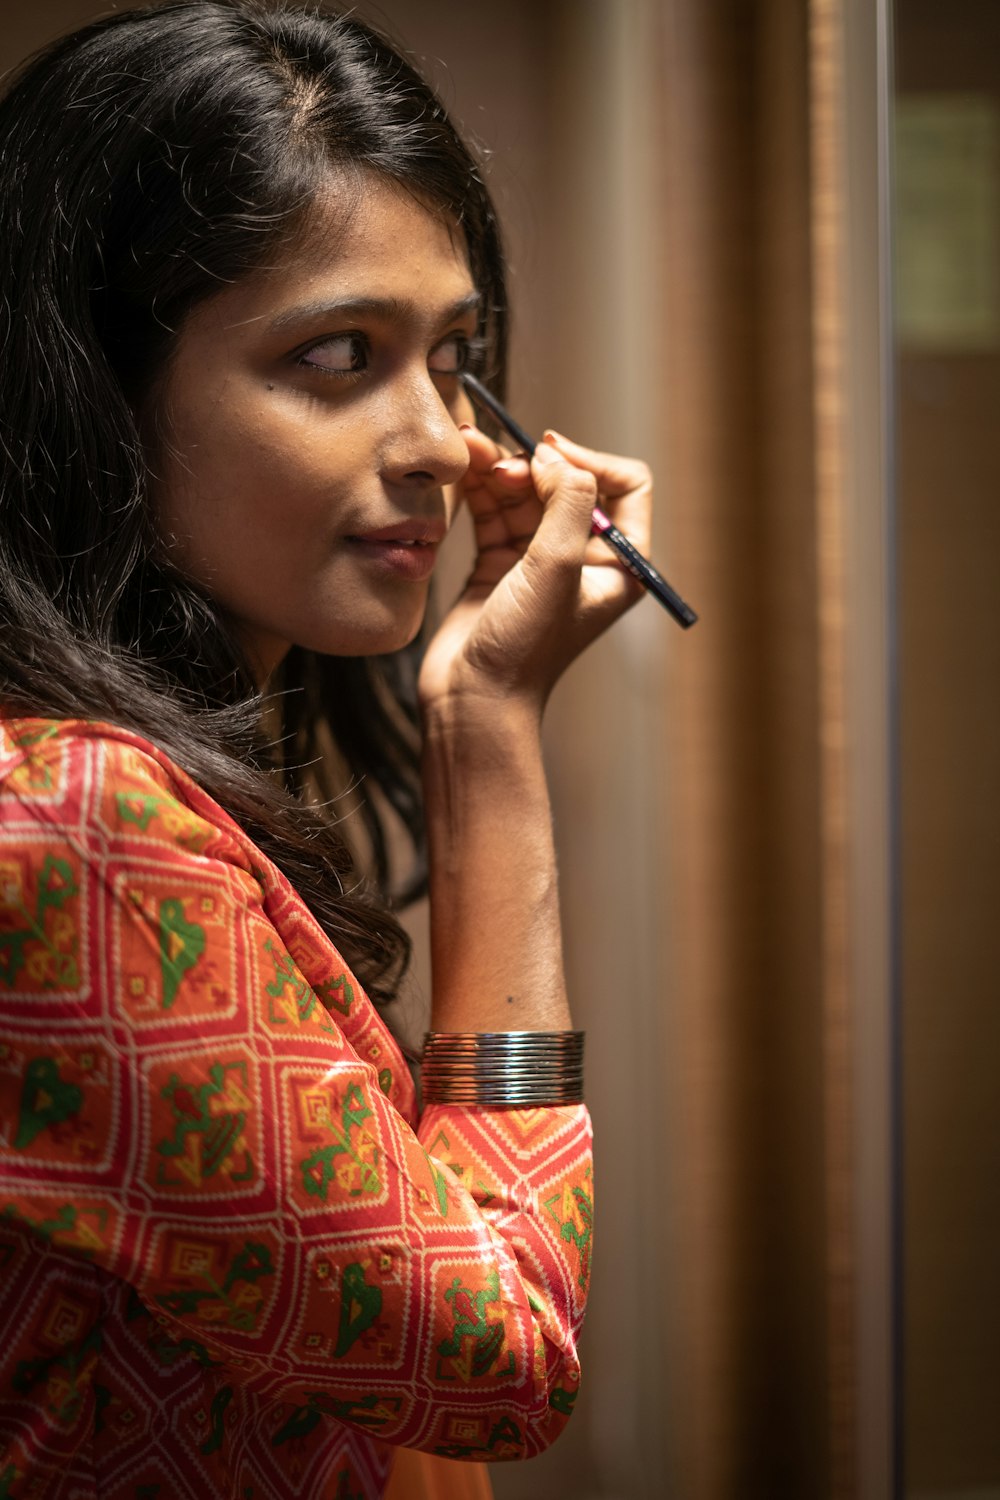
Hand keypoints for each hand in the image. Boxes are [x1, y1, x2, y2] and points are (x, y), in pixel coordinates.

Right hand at [417, 422, 651, 716]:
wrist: (473, 698)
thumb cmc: (525, 647)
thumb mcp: (556, 567)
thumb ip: (566, 500)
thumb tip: (552, 456)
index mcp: (620, 563)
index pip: (626, 485)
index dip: (589, 460)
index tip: (546, 455)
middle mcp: (584, 558)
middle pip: (567, 482)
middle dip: (532, 463)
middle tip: (497, 461)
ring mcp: (540, 561)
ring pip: (526, 493)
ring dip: (499, 467)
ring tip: (467, 450)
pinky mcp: (500, 565)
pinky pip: (495, 511)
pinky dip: (481, 488)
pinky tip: (463, 470)